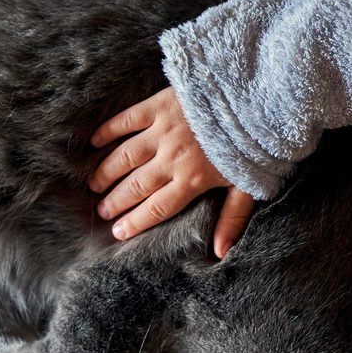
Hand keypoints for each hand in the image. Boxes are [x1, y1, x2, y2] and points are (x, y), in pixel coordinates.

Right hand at [88, 87, 255, 252]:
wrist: (257, 99)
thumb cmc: (255, 144)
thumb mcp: (249, 185)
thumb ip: (232, 218)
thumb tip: (221, 253)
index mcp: (192, 180)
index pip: (157, 208)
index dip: (135, 222)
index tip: (117, 232)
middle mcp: (172, 159)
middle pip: (137, 185)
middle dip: (115, 201)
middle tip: (100, 211)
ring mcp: (164, 131)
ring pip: (126, 156)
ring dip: (107, 172)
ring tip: (94, 184)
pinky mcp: (161, 105)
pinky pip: (128, 119)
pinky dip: (109, 130)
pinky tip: (94, 141)